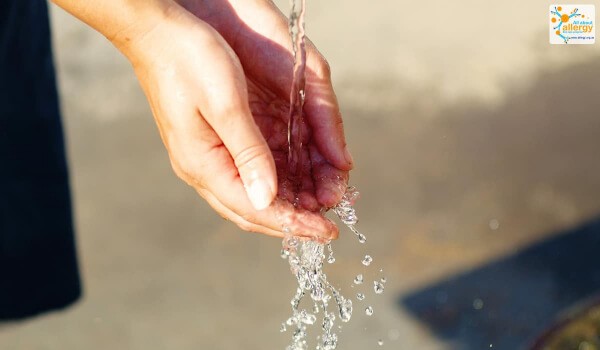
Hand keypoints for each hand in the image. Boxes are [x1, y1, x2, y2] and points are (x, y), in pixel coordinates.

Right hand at [120, 2, 352, 238]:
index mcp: (203, 163)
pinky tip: (296, 181)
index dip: (293, 223)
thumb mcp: (226, 105)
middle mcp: (201, 168)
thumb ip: (248, 153)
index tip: (327, 232)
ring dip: (285, 204)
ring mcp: (204, 157)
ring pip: (250, 195)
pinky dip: (275, 183)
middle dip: (292, 221)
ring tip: (319, 206)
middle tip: (327, 227)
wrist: (157, 32)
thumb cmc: (189, 59)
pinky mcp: (211, 143)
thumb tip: (267, 199)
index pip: (254, 209)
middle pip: (251, 211)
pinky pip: (246, 175)